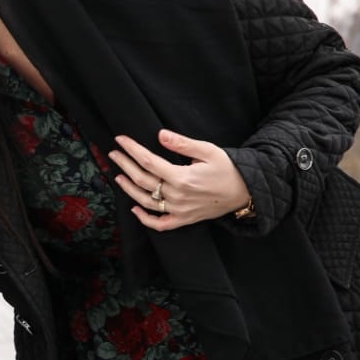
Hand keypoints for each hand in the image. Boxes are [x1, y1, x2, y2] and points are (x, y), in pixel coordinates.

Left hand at [109, 129, 251, 231]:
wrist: (246, 191)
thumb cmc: (228, 168)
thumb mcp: (208, 150)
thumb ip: (182, 144)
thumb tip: (160, 135)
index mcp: (182, 177)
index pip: (148, 161)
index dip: (131, 149)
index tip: (120, 140)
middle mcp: (178, 196)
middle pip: (142, 180)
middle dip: (125, 165)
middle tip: (113, 153)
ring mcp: (179, 211)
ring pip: (146, 201)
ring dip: (128, 189)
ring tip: (118, 176)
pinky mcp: (184, 220)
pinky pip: (160, 224)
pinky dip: (145, 219)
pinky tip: (134, 209)